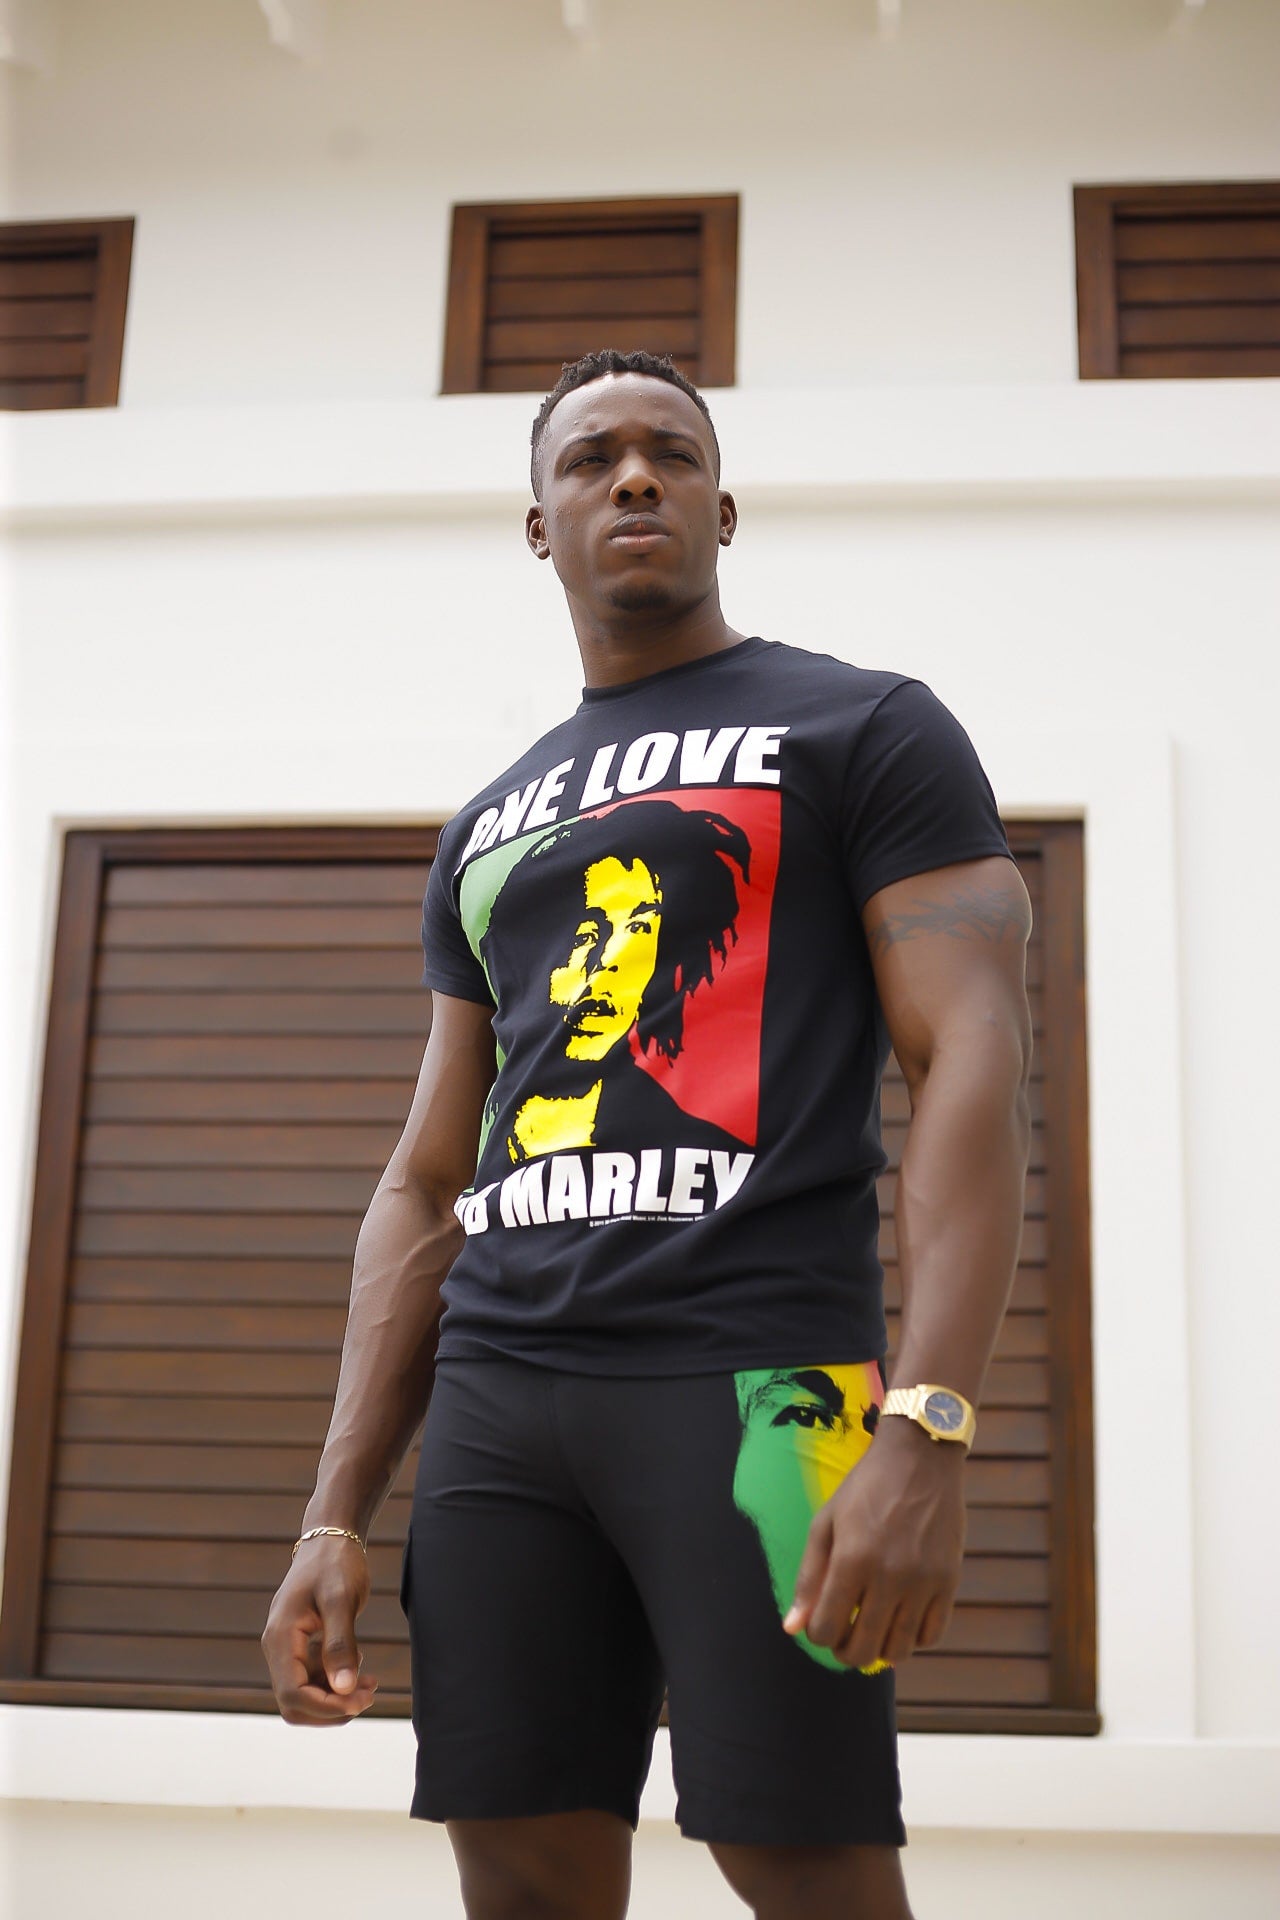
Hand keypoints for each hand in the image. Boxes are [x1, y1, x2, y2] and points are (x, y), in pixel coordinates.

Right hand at [261, 1536, 377, 1724]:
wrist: (330, 1539)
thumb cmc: (335, 1563)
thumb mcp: (341, 1600)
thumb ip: (341, 1644)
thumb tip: (344, 1690)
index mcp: (281, 1638)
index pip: (293, 1695)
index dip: (326, 1707)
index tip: (360, 1700)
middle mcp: (278, 1648)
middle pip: (295, 1704)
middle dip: (331, 1709)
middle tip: (367, 1696)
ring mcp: (289, 1649)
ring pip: (305, 1696)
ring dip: (336, 1699)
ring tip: (370, 1685)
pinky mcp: (302, 1648)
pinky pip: (314, 1680)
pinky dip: (336, 1685)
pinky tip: (362, 1672)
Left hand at [784, 1418, 966, 1669]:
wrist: (920, 1458)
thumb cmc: (865, 1488)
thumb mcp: (826, 1523)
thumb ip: (809, 1577)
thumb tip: (792, 1628)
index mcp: (852, 1560)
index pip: (826, 1629)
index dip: (817, 1634)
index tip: (820, 1622)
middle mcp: (889, 1577)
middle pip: (861, 1650)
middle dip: (844, 1651)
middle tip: (843, 1636)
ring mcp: (923, 1582)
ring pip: (898, 1650)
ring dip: (879, 1651)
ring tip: (871, 1632)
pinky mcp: (949, 1582)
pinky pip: (931, 1635)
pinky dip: (913, 1640)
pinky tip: (900, 1622)